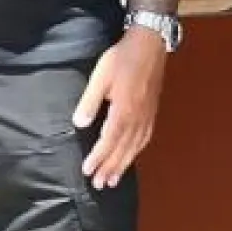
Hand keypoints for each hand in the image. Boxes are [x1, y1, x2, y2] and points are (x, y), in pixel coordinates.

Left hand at [72, 28, 167, 189]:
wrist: (150, 45)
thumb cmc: (122, 59)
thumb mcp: (100, 76)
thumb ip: (90, 101)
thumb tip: (79, 124)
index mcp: (123, 110)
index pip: (109, 140)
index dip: (98, 157)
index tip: (88, 171)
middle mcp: (137, 118)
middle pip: (123, 149)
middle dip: (110, 168)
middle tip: (99, 185)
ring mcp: (147, 116)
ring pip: (134, 147)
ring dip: (123, 165)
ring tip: (113, 180)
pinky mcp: (152, 113)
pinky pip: (144, 139)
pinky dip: (136, 152)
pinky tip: (131, 157)